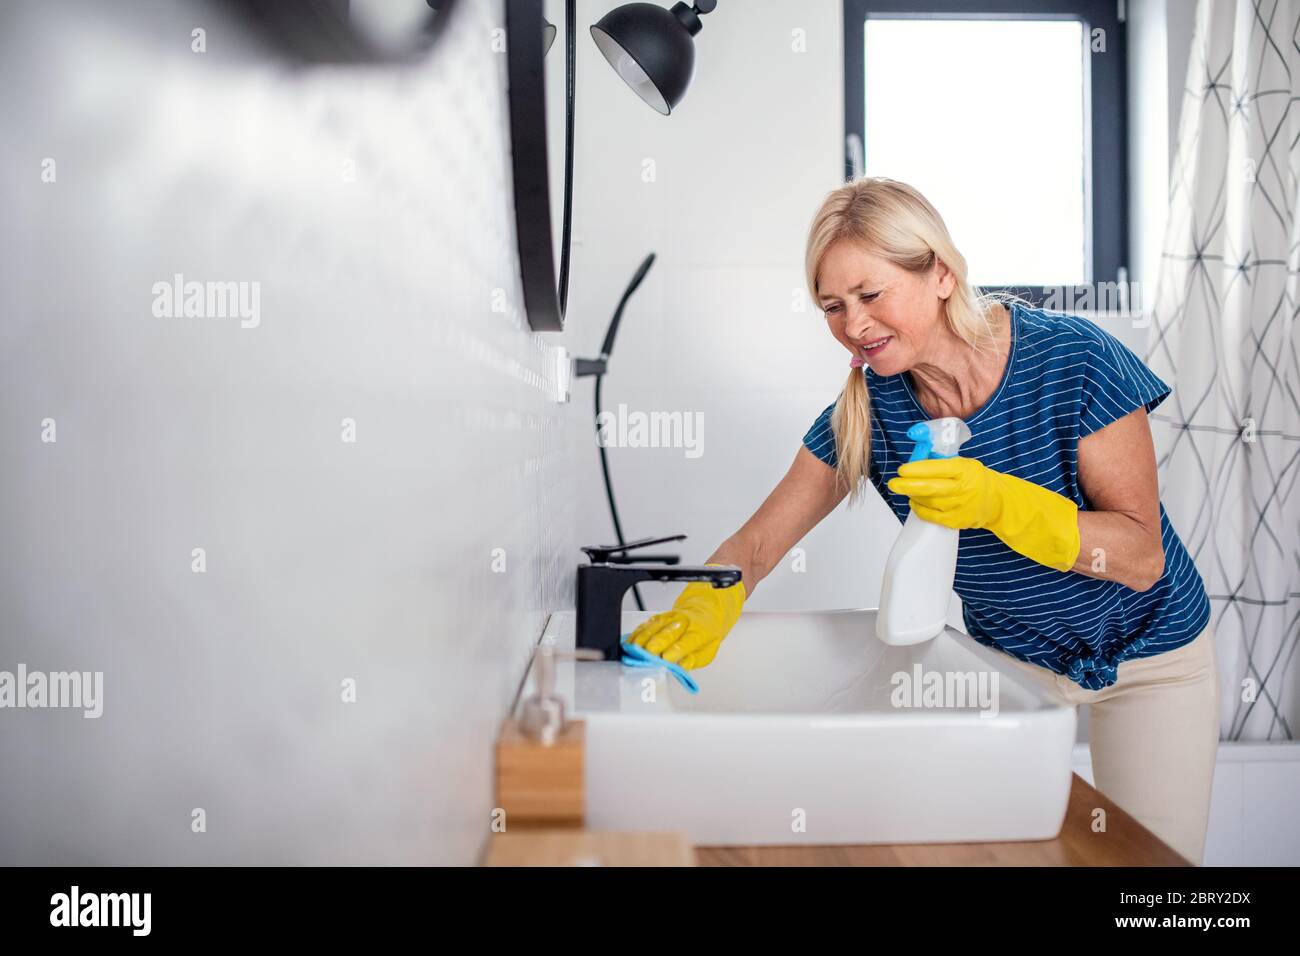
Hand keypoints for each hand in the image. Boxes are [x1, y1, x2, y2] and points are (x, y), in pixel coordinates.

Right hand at [625, 564, 745, 669]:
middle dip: (657, 643)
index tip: (666, 658)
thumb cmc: (708, 632)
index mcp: (700, 632)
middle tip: (648, 654)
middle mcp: (684, 622)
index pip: (687, 641)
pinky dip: (637, 633)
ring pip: (654, 627)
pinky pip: (646, 624)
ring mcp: (670, 618)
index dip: (676, 650)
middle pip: (668, 632)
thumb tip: (683, 666)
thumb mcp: (709, 650)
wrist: (708, 608)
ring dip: (643, 639)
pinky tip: (630, 642)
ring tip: (635, 650)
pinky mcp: (659, 616)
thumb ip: (695, 660)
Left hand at [887, 456, 1080, 571]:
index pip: (938, 468)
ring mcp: (960, 507)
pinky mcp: (956, 521)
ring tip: (906, 489)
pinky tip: (916, 502)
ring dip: (913, 496)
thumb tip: (915, 454)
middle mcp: (963, 489)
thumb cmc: (975, 478)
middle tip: (894, 483)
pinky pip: (931, 516)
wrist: (997, 501)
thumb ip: (940, 459)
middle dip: (908, 485)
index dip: (917, 469)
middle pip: (930, 488)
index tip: (903, 469)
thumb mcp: (963, 463)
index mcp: (965, 470)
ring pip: (928, 502)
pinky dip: (920, 508)